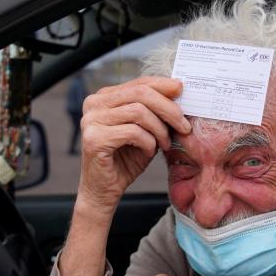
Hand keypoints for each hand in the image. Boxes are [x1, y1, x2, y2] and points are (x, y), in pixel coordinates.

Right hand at [78, 76, 190, 213]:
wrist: (105, 191)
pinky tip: (148, 152)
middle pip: (140, 93)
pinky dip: (148, 142)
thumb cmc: (125, 161)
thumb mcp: (145, 130)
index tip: (182, 91)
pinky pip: (133, 132)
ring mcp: (91, 121)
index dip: (163, 85)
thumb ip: (154, 111)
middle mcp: (93, 105)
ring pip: (139, 112)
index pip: (138, 83)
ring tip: (165, 143)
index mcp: (103, 98)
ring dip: (159, 129)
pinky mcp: (94, 139)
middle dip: (168, 109)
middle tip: (184, 126)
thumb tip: (177, 91)